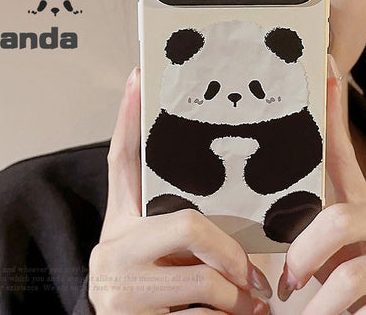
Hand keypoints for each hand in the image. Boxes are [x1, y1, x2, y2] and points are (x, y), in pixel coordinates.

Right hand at [88, 67, 272, 313]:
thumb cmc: (163, 300)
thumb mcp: (168, 260)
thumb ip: (188, 232)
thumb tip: (233, 212)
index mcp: (121, 225)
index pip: (122, 161)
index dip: (129, 118)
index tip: (138, 74)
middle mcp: (111, 249)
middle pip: (186, 224)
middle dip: (230, 254)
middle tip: (255, 278)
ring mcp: (117, 286)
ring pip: (203, 275)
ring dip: (237, 298)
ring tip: (248, 309)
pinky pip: (204, 313)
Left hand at [276, 54, 365, 313]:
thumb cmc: (335, 292)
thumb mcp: (312, 255)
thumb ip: (298, 224)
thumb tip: (265, 184)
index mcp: (362, 207)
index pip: (341, 148)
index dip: (332, 104)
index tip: (322, 57)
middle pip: (341, 219)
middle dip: (305, 257)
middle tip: (288, 282)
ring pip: (352, 273)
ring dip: (320, 304)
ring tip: (307, 314)